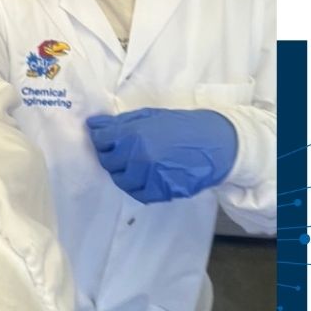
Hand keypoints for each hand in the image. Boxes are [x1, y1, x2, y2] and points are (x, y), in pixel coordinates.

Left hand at [86, 108, 237, 203]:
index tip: (105, 139)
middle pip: (108, 161)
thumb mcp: (150, 116)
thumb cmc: (182, 126)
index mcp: (135, 133)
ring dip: (123, 173)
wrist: (216, 143)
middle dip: (111, 156)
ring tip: (134, 165)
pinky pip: (138, 194)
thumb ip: (120, 122)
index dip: (100, 139)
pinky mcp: (161, 191)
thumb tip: (93, 124)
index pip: (101, 140)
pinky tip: (145, 177)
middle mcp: (139, 156)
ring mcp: (150, 176)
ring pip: (121, 180)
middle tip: (121, 152)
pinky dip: (137, 187)